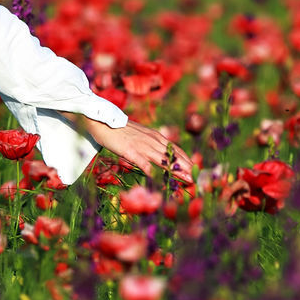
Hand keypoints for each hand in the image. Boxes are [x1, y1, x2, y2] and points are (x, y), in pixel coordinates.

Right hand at [79, 115, 193, 184]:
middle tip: (196, 178)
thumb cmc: (120, 130)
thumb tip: (160, 153)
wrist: (103, 120)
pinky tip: (156, 178)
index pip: (175, 149)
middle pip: (173, 156)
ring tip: (187, 180)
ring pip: (163, 160)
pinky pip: (142, 162)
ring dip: (176, 171)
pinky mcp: (129, 150)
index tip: (195, 170)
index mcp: (155, 136)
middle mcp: (151, 140)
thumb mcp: (140, 135)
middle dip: (186, 168)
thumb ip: (151, 143)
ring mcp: (141, 145)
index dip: (186, 160)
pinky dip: (150, 170)